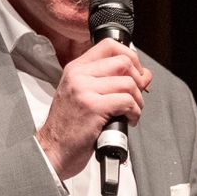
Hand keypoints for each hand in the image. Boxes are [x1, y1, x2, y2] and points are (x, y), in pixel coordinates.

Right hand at [36, 39, 152, 180]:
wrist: (52, 150)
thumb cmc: (68, 127)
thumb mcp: (83, 96)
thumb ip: (109, 81)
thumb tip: (144, 74)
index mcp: (76, 69)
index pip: (109, 46)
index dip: (130, 55)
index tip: (136, 72)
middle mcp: (79, 76)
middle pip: (124, 62)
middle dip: (139, 80)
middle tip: (137, 96)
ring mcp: (84, 90)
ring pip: (129, 83)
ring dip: (138, 100)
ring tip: (131, 112)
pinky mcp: (93, 107)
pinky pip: (127, 101)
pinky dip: (135, 112)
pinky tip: (128, 120)